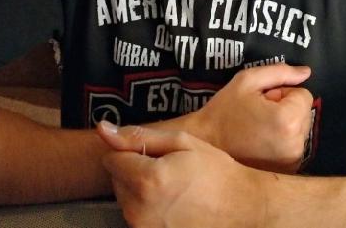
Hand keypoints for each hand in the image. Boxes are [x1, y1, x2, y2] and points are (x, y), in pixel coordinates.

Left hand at [98, 122, 265, 227]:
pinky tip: (173, 203)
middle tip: (167, 168)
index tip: (153, 153)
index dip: (131, 151)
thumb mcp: (182, 142)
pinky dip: (148, 207)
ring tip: (172, 186)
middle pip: (116, 180)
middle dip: (134, 170)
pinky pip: (137, 217)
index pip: (111, 158)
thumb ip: (139, 136)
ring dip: (140, 190)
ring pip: (125, 199)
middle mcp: (139, 209)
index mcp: (147, 180)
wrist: (242, 207)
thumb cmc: (215, 171)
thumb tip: (103, 129)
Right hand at [192, 64, 313, 172]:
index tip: (262, 100)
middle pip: (304, 112)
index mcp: (287, 120)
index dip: (282, 93)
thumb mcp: (247, 81)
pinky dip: (283, 140)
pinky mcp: (288, 170)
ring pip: (300, 128)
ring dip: (285, 124)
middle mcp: (295, 144)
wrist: (206, 143)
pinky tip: (262, 141)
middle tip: (259, 114)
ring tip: (259, 127)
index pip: (304, 95)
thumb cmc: (225, 110)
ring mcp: (292, 161)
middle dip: (286, 108)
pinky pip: (295, 144)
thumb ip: (280, 72)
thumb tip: (306, 72)